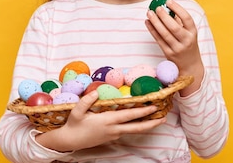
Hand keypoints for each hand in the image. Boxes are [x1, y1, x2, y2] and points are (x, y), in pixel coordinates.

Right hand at [35, 90, 165, 151]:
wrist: (70, 140)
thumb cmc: (74, 125)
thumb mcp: (77, 111)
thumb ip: (86, 101)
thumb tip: (96, 92)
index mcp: (107, 121)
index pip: (129, 116)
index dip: (142, 112)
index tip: (153, 107)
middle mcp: (113, 129)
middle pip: (137, 128)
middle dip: (151, 123)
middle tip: (163, 118)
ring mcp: (113, 134)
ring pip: (133, 130)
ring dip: (145, 125)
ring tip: (156, 119)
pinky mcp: (111, 137)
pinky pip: (126, 131)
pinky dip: (135, 126)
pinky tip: (139, 121)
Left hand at [145, 0, 203, 95]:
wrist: (190, 66)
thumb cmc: (188, 44)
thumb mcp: (189, 32)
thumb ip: (180, 20)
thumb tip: (167, 6)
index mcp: (193, 32)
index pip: (187, 18)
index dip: (177, 8)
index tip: (168, 1)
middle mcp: (186, 40)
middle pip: (174, 27)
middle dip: (164, 16)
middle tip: (157, 7)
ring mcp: (177, 48)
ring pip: (164, 34)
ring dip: (155, 22)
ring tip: (149, 13)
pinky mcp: (168, 53)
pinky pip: (159, 40)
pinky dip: (152, 30)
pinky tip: (147, 22)